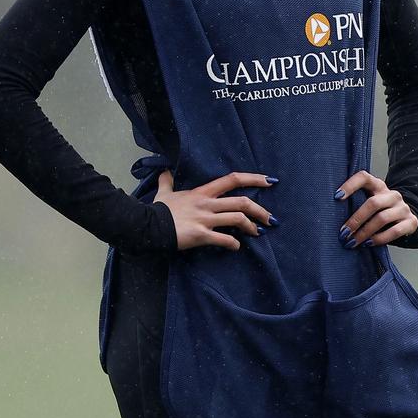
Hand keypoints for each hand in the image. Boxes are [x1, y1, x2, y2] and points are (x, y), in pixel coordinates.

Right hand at [157, 167, 274, 250]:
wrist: (147, 226)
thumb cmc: (158, 210)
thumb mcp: (164, 193)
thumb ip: (167, 182)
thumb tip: (164, 171)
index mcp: (202, 192)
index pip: (232, 179)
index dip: (253, 178)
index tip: (269, 181)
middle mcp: (207, 204)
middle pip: (241, 202)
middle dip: (260, 210)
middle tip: (270, 219)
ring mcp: (204, 219)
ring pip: (237, 219)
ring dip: (251, 227)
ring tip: (257, 233)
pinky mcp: (201, 235)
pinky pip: (224, 239)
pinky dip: (234, 244)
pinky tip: (236, 247)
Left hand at [334, 171, 417, 247]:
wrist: (407, 221)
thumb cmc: (379, 213)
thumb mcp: (369, 204)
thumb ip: (356, 204)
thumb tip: (330, 215)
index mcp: (378, 186)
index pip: (364, 177)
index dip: (350, 185)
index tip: (336, 197)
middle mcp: (392, 194)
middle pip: (373, 203)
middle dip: (356, 220)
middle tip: (343, 233)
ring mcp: (403, 208)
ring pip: (382, 218)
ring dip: (364, 232)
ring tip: (352, 242)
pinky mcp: (411, 222)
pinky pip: (394, 231)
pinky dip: (379, 239)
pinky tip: (368, 244)